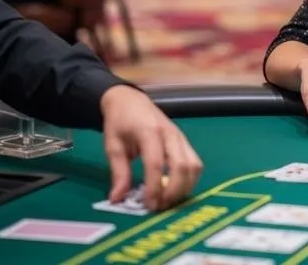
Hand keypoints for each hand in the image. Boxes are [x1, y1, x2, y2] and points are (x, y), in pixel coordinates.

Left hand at [100, 85, 203, 210]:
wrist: (130, 100)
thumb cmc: (120, 122)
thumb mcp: (113, 146)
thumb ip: (118, 173)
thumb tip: (117, 199)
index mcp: (149, 132)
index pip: (156, 164)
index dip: (154, 188)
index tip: (149, 206)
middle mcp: (170, 134)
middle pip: (181, 166)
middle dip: (173, 191)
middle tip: (160, 207)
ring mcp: (181, 137)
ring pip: (194, 166)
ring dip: (184, 187)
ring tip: (169, 200)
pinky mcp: (185, 141)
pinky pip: (195, 163)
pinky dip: (189, 179)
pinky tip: (176, 189)